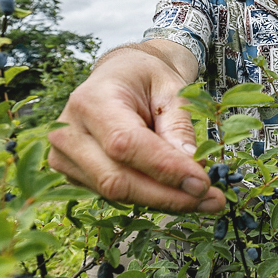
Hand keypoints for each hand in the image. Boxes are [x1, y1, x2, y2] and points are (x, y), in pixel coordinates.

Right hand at [48, 41, 226, 212]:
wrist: (122, 75)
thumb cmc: (146, 78)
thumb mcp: (171, 90)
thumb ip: (179, 128)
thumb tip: (193, 172)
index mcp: (90, 100)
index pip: (125, 144)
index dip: (165, 169)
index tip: (203, 183)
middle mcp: (68, 131)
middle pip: (116, 179)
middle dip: (168, 196)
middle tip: (211, 200)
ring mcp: (65, 157)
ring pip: (115, 194)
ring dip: (163, 201)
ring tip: (203, 199)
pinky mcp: (74, 175)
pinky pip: (113, 195)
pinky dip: (150, 197)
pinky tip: (177, 193)